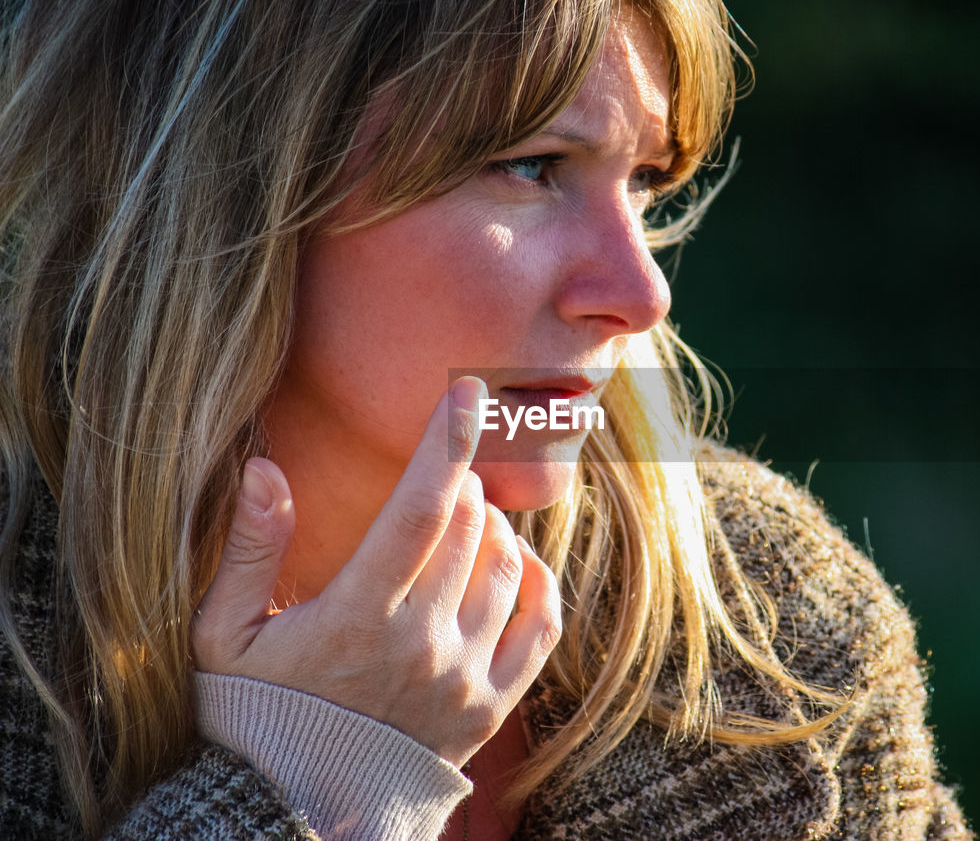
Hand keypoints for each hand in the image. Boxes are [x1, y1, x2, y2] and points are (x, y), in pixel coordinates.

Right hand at [192, 376, 560, 766]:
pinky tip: (511, 562)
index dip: (445, 443)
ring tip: (461, 523)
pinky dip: (535, 579)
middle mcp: (421, 644)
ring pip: (504, 565)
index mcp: (356, 618)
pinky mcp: (491, 707)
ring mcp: (463, 678)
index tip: (469, 392)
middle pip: (466, 528)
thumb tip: (263, 468)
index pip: (417, 510)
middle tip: (438, 484)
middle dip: (458, 484)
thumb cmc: (255, 715)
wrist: (299, 812)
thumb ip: (249, 551)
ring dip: (489, 526)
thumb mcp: (225, 637)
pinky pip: (541, 624)